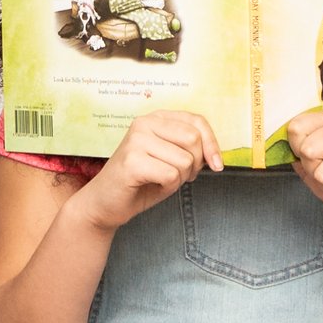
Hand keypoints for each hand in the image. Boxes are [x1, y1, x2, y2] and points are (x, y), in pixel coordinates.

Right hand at [73, 110, 222, 231]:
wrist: (105, 204)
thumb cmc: (141, 181)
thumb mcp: (170, 158)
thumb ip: (190, 148)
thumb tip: (216, 156)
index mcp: (155, 118)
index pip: (197, 121)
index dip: (212, 144)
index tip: (217, 165)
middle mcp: (144, 123)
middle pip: (193, 140)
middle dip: (195, 164)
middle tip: (178, 175)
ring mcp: (136, 141)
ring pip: (184, 160)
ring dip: (180, 178)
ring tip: (160, 180)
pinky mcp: (132, 162)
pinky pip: (171, 176)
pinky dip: (168, 187)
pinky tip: (152, 186)